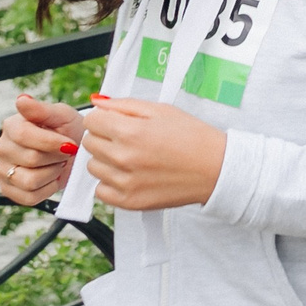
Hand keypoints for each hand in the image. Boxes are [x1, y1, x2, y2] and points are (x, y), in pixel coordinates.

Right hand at [0, 94, 84, 205]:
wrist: (75, 151)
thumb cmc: (68, 130)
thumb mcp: (62, 115)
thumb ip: (41, 109)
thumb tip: (22, 100)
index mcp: (11, 126)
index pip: (24, 136)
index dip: (51, 142)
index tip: (70, 144)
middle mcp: (2, 148)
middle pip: (31, 159)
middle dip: (56, 158)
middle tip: (64, 153)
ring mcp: (3, 170)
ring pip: (29, 181)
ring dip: (52, 174)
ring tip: (57, 164)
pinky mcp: (9, 190)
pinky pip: (28, 197)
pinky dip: (47, 189)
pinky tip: (51, 177)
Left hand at [79, 96, 229, 210]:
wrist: (216, 169)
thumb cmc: (193, 137)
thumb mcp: (161, 110)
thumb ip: (124, 105)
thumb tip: (97, 103)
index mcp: (129, 131)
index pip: (91, 121)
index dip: (104, 118)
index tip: (115, 122)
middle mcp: (123, 158)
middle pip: (89, 143)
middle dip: (104, 137)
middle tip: (128, 139)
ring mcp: (124, 182)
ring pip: (93, 167)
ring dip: (106, 160)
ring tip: (132, 158)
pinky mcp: (129, 201)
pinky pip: (100, 190)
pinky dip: (110, 182)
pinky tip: (130, 175)